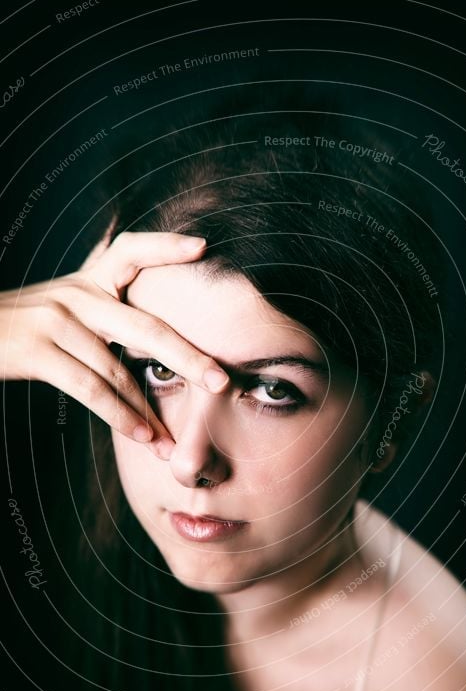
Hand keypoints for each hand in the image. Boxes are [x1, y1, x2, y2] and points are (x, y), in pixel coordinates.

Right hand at [1, 230, 229, 458]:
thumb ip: (98, 316)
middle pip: (145, 327)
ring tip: (170, 443)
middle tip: (221, 381)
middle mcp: (75, 295)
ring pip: (117, 370)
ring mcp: (55, 320)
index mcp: (85, 282)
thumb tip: (146, 354)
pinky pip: (89, 388)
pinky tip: (140, 436)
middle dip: (188, 358)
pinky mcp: (35, 350)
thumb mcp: (58, 308)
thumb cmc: (17, 329)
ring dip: (147, 413)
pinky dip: (119, 416)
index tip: (203, 246)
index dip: (166, 246)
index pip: (130, 251)